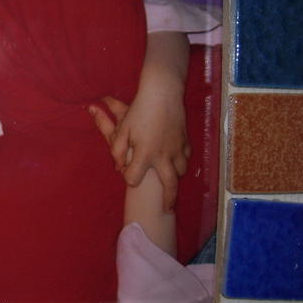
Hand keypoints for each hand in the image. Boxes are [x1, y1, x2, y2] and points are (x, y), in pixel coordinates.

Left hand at [89, 89, 189, 211]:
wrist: (163, 92)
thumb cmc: (139, 110)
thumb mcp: (122, 129)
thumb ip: (117, 150)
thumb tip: (118, 167)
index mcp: (144, 154)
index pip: (134, 178)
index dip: (128, 179)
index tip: (127, 175)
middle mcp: (163, 156)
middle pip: (169, 186)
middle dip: (168, 200)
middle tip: (167, 210)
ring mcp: (177, 149)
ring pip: (180, 172)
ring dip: (174, 178)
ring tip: (169, 182)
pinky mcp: (185, 141)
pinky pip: (186, 158)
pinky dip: (181, 163)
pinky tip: (176, 161)